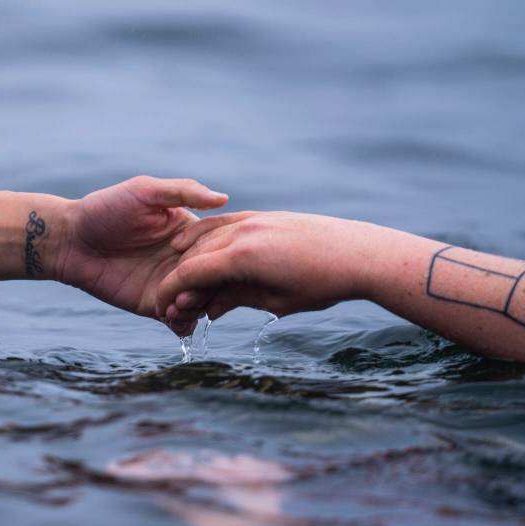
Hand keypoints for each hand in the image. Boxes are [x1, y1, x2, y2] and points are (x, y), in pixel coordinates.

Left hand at [55, 176, 227, 322]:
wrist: (71, 240)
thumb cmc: (105, 208)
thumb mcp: (144, 191)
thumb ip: (183, 192)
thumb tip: (223, 198)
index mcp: (190, 232)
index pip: (221, 248)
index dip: (222, 257)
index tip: (211, 262)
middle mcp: (185, 260)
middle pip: (216, 281)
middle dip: (210, 288)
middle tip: (190, 289)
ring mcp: (170, 284)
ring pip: (201, 304)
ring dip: (197, 308)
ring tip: (178, 304)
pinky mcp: (153, 305)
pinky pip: (179, 322)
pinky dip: (183, 325)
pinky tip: (170, 316)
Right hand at [156, 212, 376, 332]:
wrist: (361, 253)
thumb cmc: (323, 284)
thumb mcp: (276, 301)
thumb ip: (235, 299)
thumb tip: (207, 309)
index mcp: (243, 257)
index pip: (191, 273)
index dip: (172, 291)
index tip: (163, 308)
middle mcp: (244, 232)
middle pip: (194, 254)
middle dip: (179, 278)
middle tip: (175, 301)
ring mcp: (254, 220)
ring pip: (207, 235)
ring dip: (190, 257)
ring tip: (184, 279)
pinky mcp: (265, 216)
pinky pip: (225, 223)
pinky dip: (208, 236)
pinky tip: (202, 248)